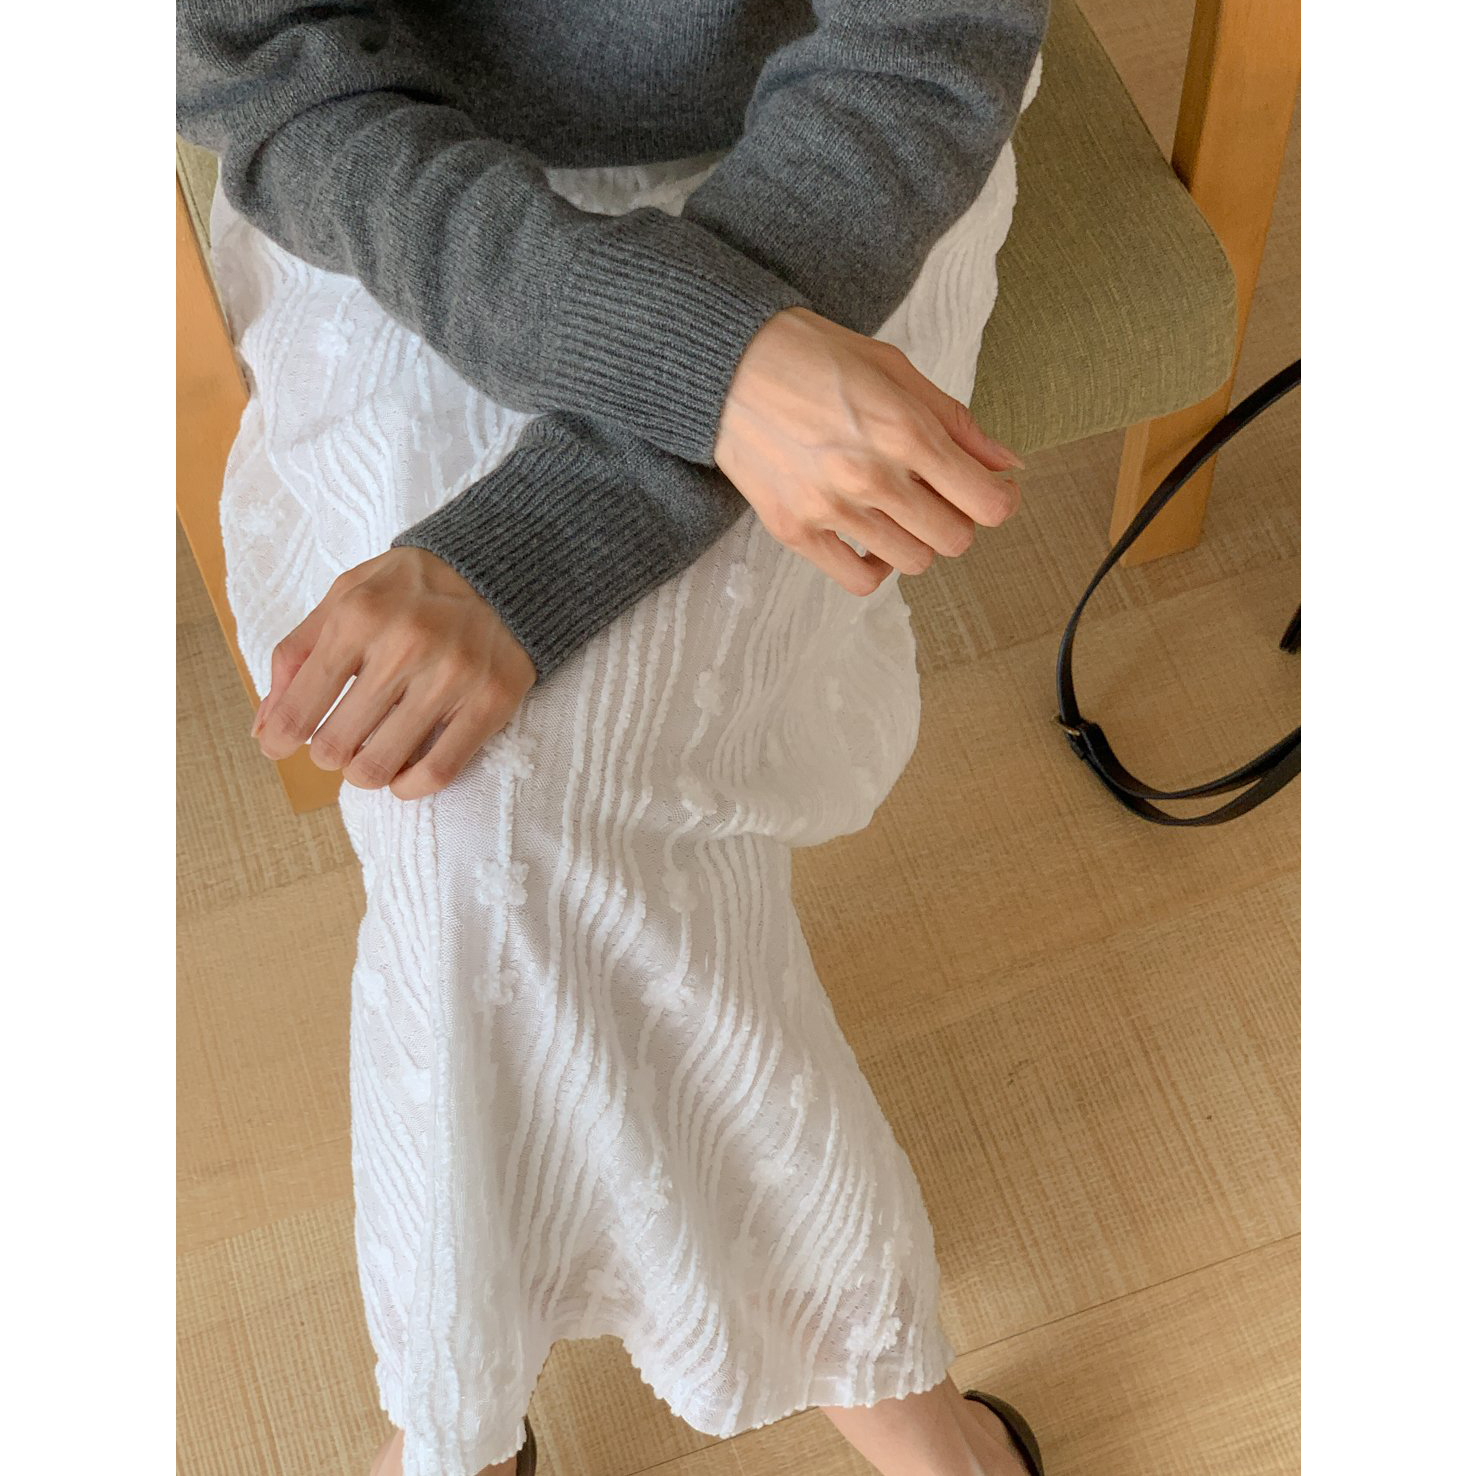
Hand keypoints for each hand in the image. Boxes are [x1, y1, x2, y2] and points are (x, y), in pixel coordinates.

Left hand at [249, 547, 536, 800]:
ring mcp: (451, 677)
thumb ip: (297, 654)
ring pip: (381, 766)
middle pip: (336, 746)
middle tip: (339, 741)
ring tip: (370, 756)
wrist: (502, 570)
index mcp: (359, 617)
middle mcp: (404, 647)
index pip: (300, 707)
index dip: (280, 738)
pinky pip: (438, 771)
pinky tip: (403, 776)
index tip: (281, 744)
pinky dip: (409, 786)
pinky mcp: (490, 701)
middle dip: (327, 753)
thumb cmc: (413, 587)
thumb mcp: (345, 596)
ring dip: (364, 773)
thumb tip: (266, 727)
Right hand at [713, 306, 1024, 593]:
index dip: (1000, 500)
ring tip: (897, 510)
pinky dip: (874, 567)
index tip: (991, 491)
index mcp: (905, 431)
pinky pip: (858, 581)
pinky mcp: (795, 530)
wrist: (727, 364)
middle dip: (957, 518)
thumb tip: (1007, 465)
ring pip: (913, 562)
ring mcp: (831, 508)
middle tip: (937, 495)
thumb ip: (956, 422)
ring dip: (916, 539)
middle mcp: (872, 477)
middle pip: (954, 539)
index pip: (986, 503)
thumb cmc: (813, 356)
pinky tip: (869, 538)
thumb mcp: (895, 369)